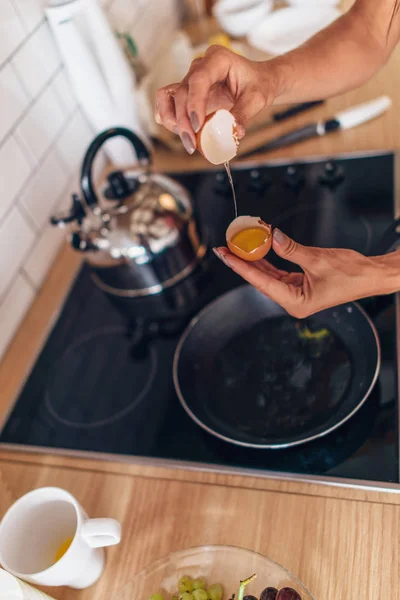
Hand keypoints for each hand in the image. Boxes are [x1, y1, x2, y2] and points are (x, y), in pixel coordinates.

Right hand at [155, 45, 274, 153]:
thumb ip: (244, 113)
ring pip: (169, 96)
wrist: (258, 82)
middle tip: (192, 144)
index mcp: (218, 59)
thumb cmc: (259, 85)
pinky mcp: (187, 92)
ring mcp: (191, 79)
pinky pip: (168, 101)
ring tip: (186, 139)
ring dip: (172, 120)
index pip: (198, 80)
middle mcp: (200, 66)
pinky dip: (169, 117)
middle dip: (183, 120)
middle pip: (182, 92)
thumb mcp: (257, 98)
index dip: (194, 104)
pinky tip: (179, 131)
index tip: (197, 127)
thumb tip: (235, 132)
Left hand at [213, 229, 384, 317]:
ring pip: (268, 276)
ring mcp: (296, 294)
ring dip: (255, 260)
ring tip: (237, 246)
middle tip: (225, 248)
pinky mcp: (300, 286)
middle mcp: (293, 302)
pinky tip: (258, 249)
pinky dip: (269, 260)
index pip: (261, 282)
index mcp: (296, 302)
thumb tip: (270, 237)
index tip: (225, 256)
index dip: (240, 267)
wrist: (371, 275)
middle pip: (261, 280)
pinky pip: (279, 273)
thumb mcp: (317, 258)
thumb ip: (290, 249)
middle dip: (244, 263)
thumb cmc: (351, 273)